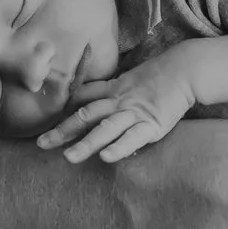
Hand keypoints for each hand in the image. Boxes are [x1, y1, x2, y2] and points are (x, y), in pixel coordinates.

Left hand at [40, 52, 200, 163]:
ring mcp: (135, 114)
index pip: (81, 101)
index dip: (61, 113)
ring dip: (87, 143)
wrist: (185, 70)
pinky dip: (119, 147)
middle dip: (63, 131)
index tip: (42, 125)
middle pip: (86, 115)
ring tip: (69, 158)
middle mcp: (119, 102)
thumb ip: (105, 90)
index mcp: (111, 91)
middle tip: (42, 143)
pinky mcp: (153, 125)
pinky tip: (106, 157)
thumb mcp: (126, 80)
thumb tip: (81, 99)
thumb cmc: (157, 76)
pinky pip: (134, 137)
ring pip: (106, 129)